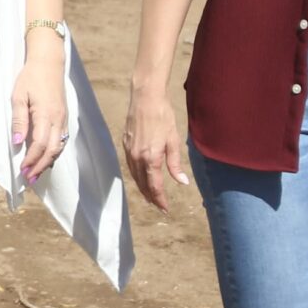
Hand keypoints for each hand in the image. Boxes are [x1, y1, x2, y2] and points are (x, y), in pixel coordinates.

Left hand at [10, 40, 68, 183]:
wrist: (49, 62)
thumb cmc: (31, 77)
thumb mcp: (18, 96)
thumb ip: (19, 121)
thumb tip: (16, 142)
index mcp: (46, 114)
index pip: (40, 144)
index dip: (31, 159)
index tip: (22, 170)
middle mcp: (58, 119)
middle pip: (52, 150)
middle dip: (40, 166)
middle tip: (28, 179)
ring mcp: (63, 119)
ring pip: (59, 147)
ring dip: (48, 162)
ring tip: (36, 173)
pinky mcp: (64, 118)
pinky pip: (62, 140)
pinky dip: (54, 153)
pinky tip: (46, 159)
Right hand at [121, 81, 191, 210]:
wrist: (145, 98)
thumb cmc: (163, 116)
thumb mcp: (173, 140)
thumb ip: (175, 164)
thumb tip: (182, 182)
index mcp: (151, 158)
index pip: (155, 186)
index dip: (160, 199)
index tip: (166, 209)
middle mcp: (137, 158)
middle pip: (143, 184)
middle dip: (151, 197)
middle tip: (159, 206)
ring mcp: (129, 152)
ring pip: (135, 177)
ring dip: (143, 188)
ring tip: (151, 196)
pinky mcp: (126, 145)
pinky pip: (130, 167)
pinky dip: (136, 176)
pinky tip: (142, 178)